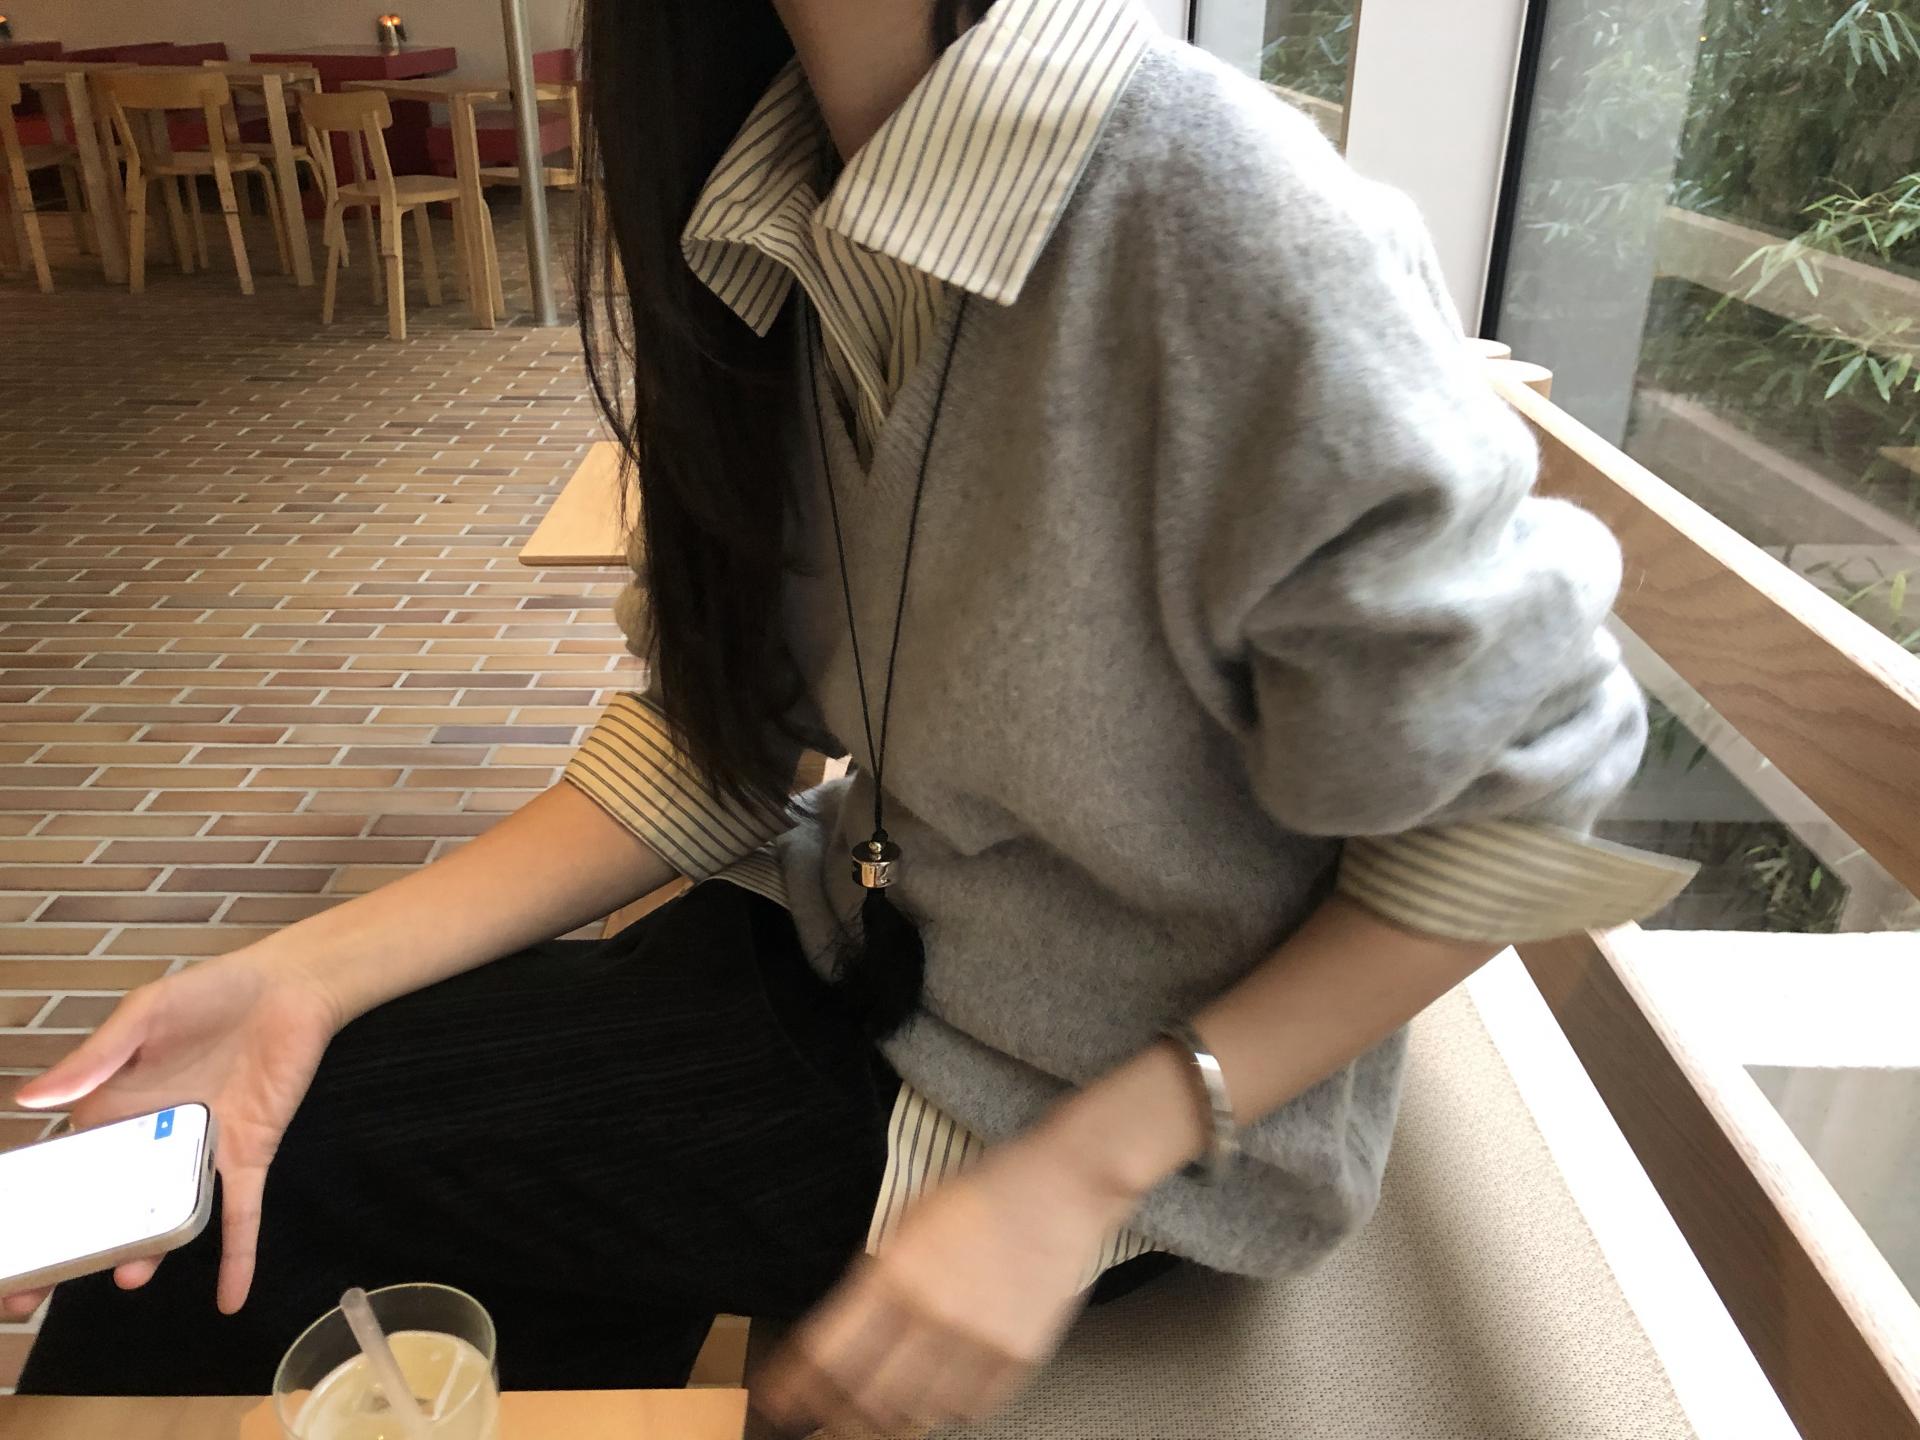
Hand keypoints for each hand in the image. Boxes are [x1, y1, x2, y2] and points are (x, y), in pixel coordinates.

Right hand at [3, 950, 341, 1318]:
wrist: (291, 986)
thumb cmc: (211, 992)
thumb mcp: (145, 1015)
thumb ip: (96, 1058)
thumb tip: (31, 1098)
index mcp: (113, 1107)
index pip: (65, 1167)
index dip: (35, 1209)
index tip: (9, 1252)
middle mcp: (152, 1139)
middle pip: (107, 1206)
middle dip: (74, 1250)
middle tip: (30, 1295)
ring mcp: (199, 1151)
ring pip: (167, 1215)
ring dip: (149, 1252)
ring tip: (130, 1276)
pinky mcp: (248, 1154)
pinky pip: (241, 1213)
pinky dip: (239, 1255)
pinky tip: (231, 1299)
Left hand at [756, 1131, 1134, 1435]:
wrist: (1058, 1189)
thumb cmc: (980, 1197)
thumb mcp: (906, 1221)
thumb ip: (871, 1277)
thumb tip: (836, 1332)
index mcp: (897, 1273)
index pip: (827, 1352)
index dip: (793, 1384)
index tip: (777, 1399)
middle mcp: (934, 1313)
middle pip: (865, 1397)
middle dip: (833, 1416)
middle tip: (822, 1419)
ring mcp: (979, 1341)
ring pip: (915, 1413)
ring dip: (886, 1421)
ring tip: (872, 1417)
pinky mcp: (1017, 1357)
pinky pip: (968, 1410)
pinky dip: (942, 1412)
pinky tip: (932, 1399)